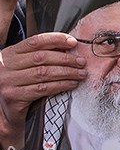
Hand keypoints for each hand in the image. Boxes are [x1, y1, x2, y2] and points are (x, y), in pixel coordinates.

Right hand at [0, 33, 86, 149]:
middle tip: (81, 62)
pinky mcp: (14, 96)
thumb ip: (42, 54)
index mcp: (10, 53)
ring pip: (44, 73)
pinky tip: (71, 84)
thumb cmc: (20, 83)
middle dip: (66, 59)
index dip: (56, 40)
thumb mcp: (25, 65)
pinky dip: (61, 85)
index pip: (36, 41)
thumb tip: (69, 46)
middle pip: (42, 57)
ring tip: (80, 74)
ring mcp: (8, 81)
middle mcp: (6, 66)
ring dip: (67, 72)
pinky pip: (43, 88)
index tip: (73, 42)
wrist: (6, 110)